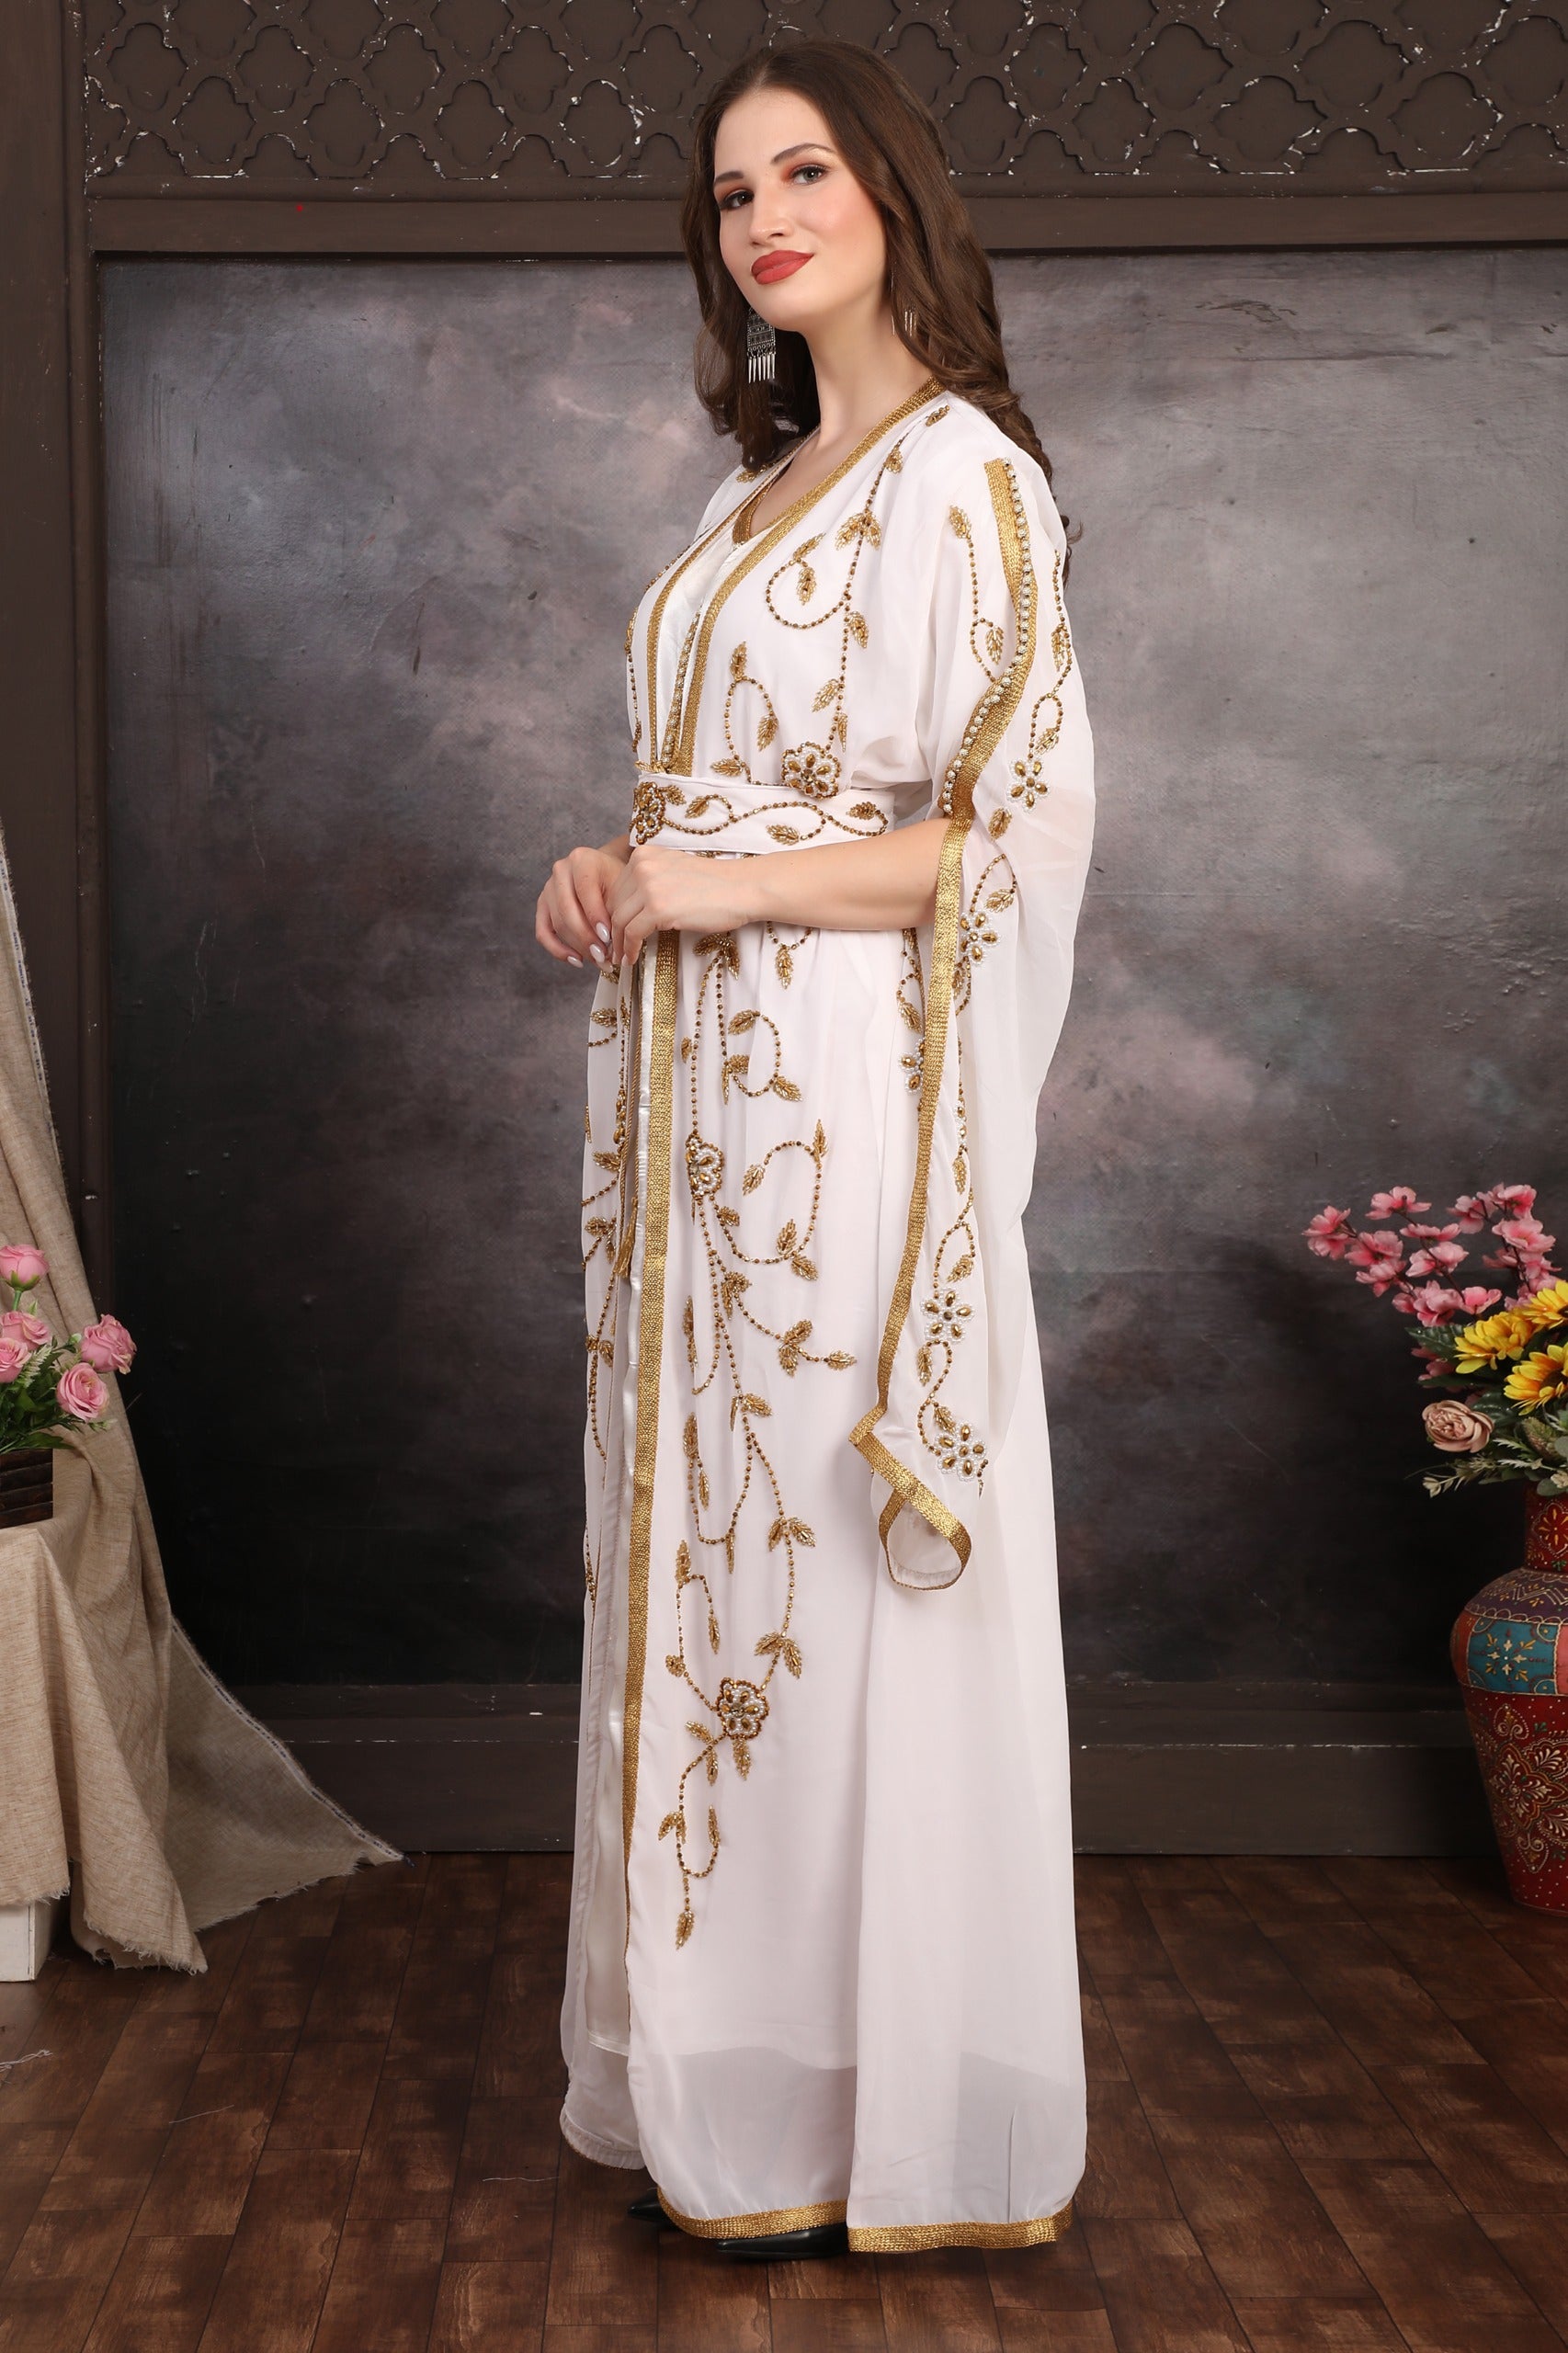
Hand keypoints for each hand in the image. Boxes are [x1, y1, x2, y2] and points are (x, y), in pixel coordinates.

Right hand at [536, 844, 627, 967]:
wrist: (604, 872)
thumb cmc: (615, 880)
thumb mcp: (621, 887)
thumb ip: (615, 911)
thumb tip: (612, 946)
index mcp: (581, 860)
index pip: (585, 892)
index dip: (596, 918)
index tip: (609, 939)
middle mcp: (560, 871)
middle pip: (567, 911)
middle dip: (586, 938)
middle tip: (603, 956)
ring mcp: (548, 888)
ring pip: (557, 924)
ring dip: (577, 947)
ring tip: (598, 960)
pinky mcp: (542, 905)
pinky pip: (543, 932)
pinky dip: (558, 950)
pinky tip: (577, 960)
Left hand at [607, 846, 758, 965]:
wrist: (741, 889)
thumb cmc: (713, 885)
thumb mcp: (672, 871)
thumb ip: (649, 882)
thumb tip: (627, 910)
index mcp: (644, 854)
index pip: (615, 888)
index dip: (612, 913)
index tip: (615, 931)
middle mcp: (642, 866)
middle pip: (613, 904)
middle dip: (612, 929)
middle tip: (614, 948)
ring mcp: (649, 886)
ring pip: (619, 920)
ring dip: (618, 942)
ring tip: (622, 957)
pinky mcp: (658, 908)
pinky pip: (632, 932)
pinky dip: (629, 948)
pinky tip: (631, 958)